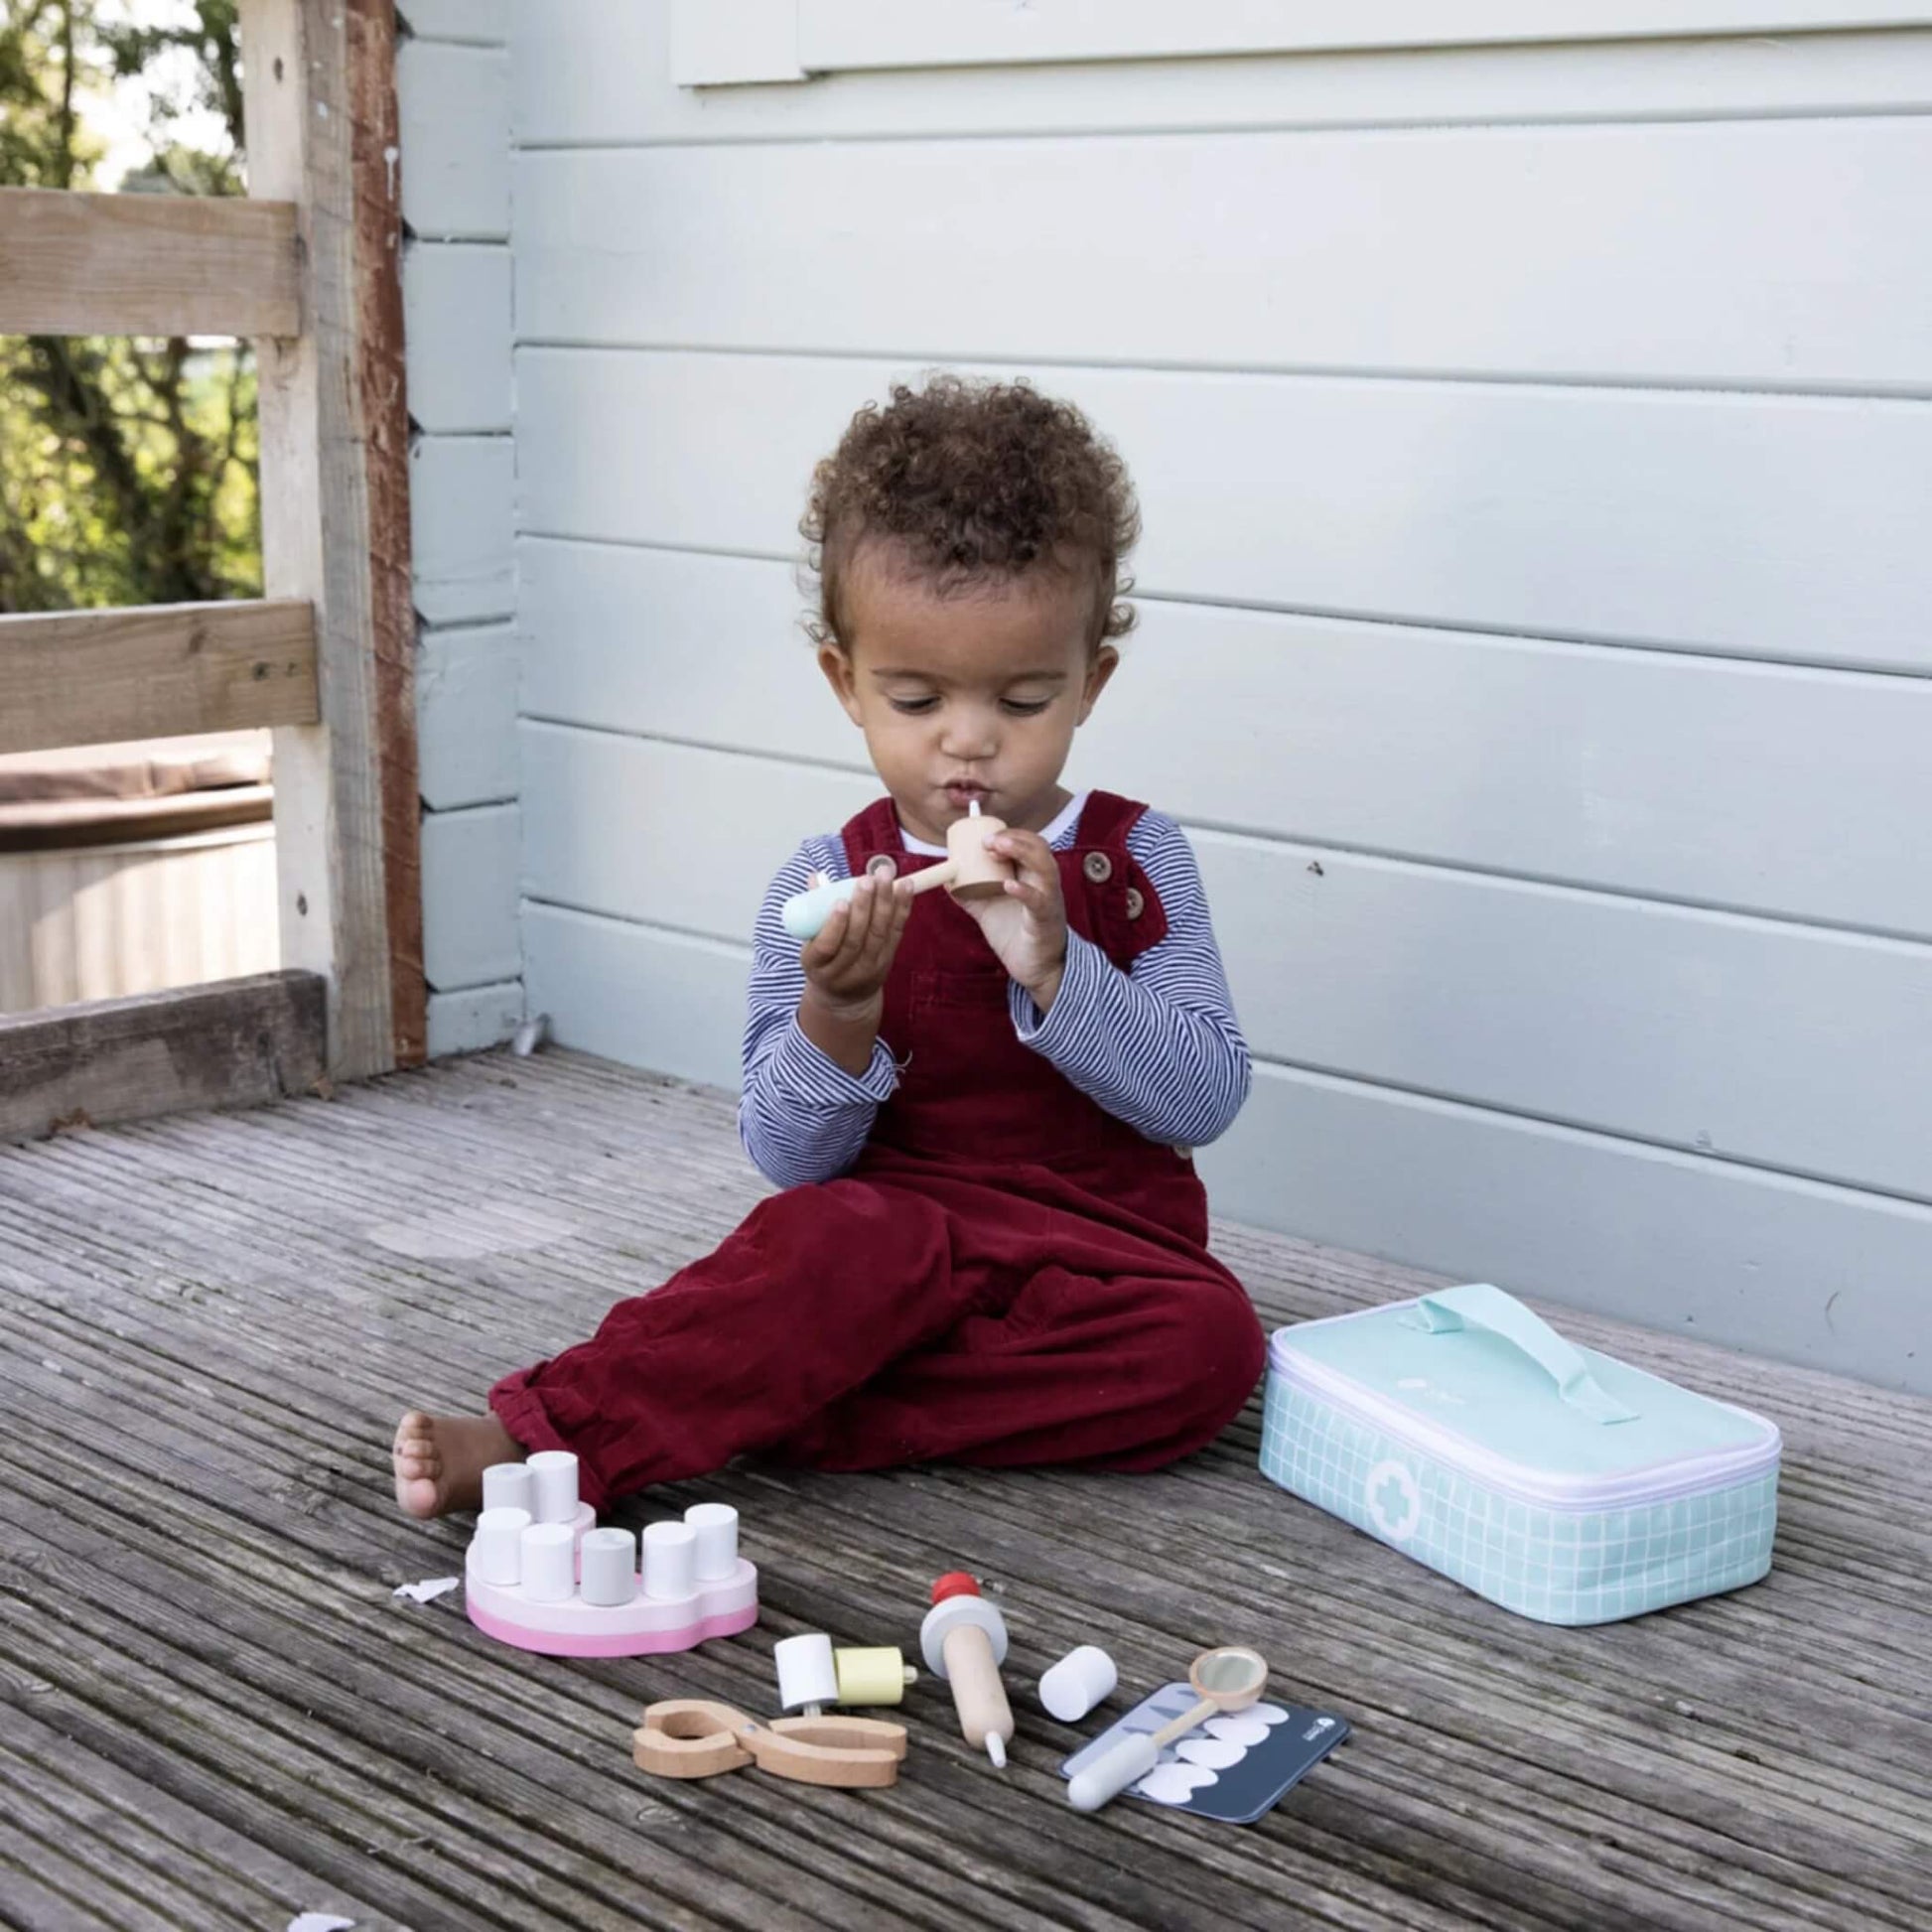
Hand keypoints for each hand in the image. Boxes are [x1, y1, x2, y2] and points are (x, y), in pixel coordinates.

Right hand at [796, 872, 914, 1071]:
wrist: (843, 996)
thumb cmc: (824, 959)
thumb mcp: (811, 941)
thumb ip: (814, 909)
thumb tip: (815, 877)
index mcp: (815, 965)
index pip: (827, 946)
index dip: (835, 925)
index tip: (841, 902)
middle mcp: (842, 972)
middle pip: (856, 939)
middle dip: (863, 907)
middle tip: (867, 880)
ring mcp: (868, 968)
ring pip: (878, 935)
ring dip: (884, 903)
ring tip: (885, 877)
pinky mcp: (888, 961)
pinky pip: (896, 932)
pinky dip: (901, 908)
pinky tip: (905, 887)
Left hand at [957, 827, 1067, 1011]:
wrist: (1035, 969)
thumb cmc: (1015, 935)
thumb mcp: (988, 909)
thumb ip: (969, 894)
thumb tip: (946, 879)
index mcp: (1033, 877)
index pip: (1029, 843)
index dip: (1009, 834)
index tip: (983, 837)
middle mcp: (1045, 884)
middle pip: (1039, 849)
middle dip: (1014, 839)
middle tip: (987, 841)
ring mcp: (1049, 901)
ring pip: (1045, 869)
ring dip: (1022, 853)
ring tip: (998, 849)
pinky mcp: (1045, 922)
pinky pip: (1039, 902)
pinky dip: (1025, 891)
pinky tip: (1009, 885)